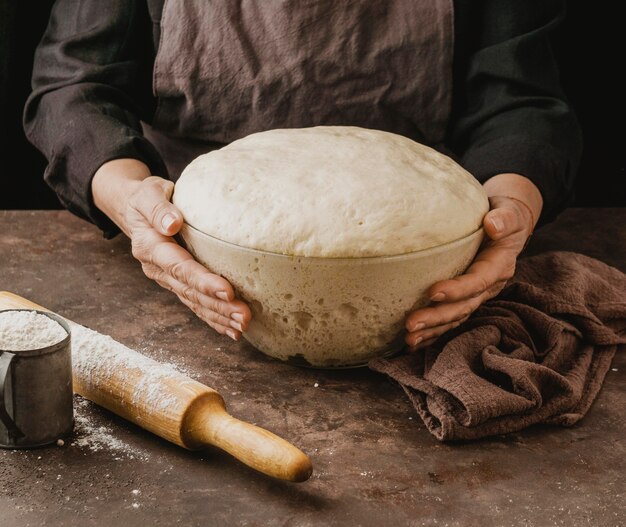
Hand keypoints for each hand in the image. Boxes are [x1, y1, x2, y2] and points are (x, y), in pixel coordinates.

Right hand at [92, 160, 250, 340]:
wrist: (136, 209)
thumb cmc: (146, 197)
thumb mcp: (148, 193)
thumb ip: (158, 208)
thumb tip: (172, 223)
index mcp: (151, 248)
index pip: (181, 268)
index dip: (203, 281)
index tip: (227, 291)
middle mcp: (158, 269)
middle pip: (191, 292)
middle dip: (218, 307)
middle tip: (244, 316)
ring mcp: (168, 280)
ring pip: (195, 303)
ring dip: (219, 317)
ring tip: (243, 326)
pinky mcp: (178, 284)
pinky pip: (196, 305)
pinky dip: (214, 319)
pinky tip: (232, 330)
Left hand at [404, 173, 541, 350]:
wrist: (506, 225)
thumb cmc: (504, 217)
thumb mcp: (509, 214)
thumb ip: (505, 219)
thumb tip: (493, 224)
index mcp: (499, 266)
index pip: (477, 281)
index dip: (457, 289)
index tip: (432, 292)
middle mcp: (489, 287)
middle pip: (463, 307)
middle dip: (437, 318)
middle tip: (411, 324)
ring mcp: (477, 296)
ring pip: (455, 318)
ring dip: (432, 331)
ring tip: (408, 339)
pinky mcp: (466, 299)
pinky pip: (450, 320)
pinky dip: (433, 333)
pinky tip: (414, 343)